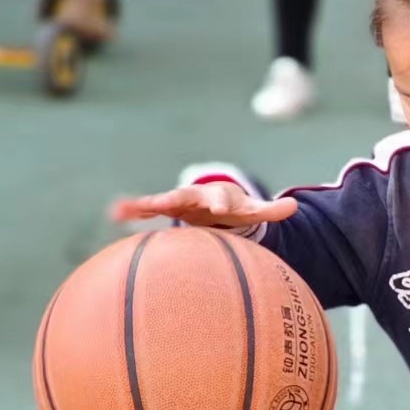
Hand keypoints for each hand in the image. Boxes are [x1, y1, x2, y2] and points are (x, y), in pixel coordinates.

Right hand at [110, 182, 296, 229]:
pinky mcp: (167, 209)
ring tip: (122, 210)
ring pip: (159, 201)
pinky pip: (148, 209)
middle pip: (184, 196)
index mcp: (218, 197)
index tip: (216, 206)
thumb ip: (272, 210)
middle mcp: (195, 196)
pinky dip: (133, 209)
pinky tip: (115, 213)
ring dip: (143, 205)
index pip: (219, 197)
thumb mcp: (255, 211)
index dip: (218, 201)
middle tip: (162, 203)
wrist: (219, 202)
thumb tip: (294, 207)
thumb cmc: (238, 210)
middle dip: (174, 199)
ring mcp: (179, 201)